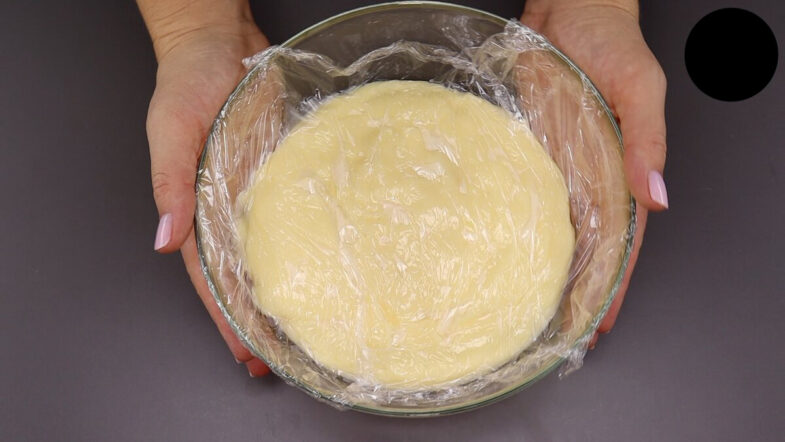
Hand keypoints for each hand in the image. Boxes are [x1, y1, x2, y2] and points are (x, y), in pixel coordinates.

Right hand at [140, 1, 270, 375]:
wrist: (219, 45)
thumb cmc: (186, 84)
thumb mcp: (170, 133)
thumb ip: (169, 187)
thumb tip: (164, 241)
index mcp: (195, 210)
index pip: (209, 278)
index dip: (226, 317)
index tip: (244, 350)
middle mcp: (228, 210)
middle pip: (243, 276)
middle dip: (256, 318)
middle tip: (279, 356)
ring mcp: (257, 195)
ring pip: (271, 253)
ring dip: (284, 289)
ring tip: (305, 325)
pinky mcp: (283, 174)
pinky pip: (297, 214)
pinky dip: (307, 242)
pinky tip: (327, 264)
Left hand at [521, 0, 668, 346]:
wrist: (567, 11)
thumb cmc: (610, 42)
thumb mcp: (641, 90)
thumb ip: (648, 142)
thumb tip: (658, 197)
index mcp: (623, 172)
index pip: (624, 243)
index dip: (615, 285)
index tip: (602, 323)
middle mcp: (588, 177)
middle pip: (587, 246)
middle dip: (578, 290)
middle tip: (560, 333)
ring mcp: (557, 167)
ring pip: (554, 229)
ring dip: (547, 268)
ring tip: (530, 308)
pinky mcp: (528, 152)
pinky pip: (522, 196)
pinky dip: (517, 228)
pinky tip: (504, 253)